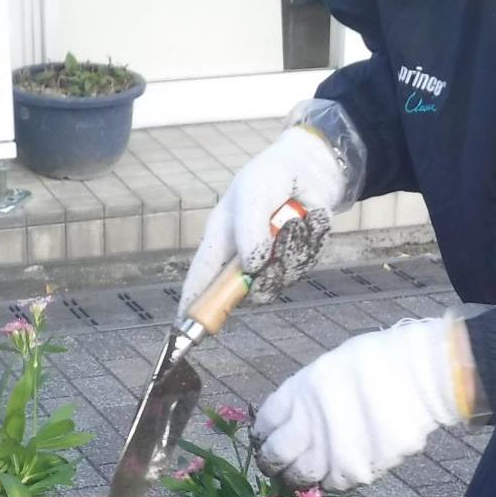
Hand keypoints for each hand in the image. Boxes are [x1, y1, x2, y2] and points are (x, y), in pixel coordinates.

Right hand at [179, 101, 367, 316]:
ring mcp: (270, 261)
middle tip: (275, 261)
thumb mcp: (253, 194)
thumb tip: (252, 267)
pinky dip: (311, 243)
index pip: (201, 278)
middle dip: (264, 279)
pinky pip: (304, 266)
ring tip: (297, 222)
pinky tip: (310, 219)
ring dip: (293, 253)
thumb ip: (249, 230)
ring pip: (279, 281)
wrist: (312, 168)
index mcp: (220, 241)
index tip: (184, 328)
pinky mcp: (296, 259)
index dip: (192, 304)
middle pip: (245, 291)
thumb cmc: (270, 175)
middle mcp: (242, 257)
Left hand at [254, 318, 468, 492]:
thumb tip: (287, 425)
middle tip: (281, 464)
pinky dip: (336, 478)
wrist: (422, 375)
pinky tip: (344, 464)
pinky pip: (338, 484)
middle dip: (275, 463)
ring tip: (316, 466)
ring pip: (304, 479)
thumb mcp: (325, 370)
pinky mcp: (358, 472)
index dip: (265, 435)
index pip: (264, 427)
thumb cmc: (374, 363)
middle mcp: (307, 427)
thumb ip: (302, 399)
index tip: (270, 439)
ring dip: (304, 475)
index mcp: (297, 396)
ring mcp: (332, 454)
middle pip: (275, 458)